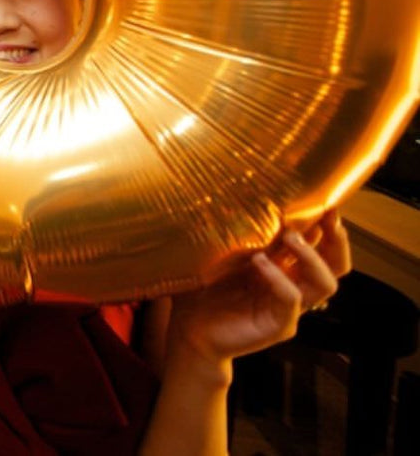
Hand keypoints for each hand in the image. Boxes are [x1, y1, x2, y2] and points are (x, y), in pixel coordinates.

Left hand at [167, 210, 350, 373]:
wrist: (190, 328)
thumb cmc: (204, 289)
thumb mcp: (224, 254)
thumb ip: (242, 233)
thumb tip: (247, 196)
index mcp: (285, 267)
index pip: (321, 245)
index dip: (327, 224)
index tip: (325, 200)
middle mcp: (294, 286)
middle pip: (336, 265)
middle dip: (336, 239)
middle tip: (326, 216)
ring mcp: (290, 308)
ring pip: (325, 283)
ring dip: (311, 256)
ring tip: (290, 236)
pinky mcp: (279, 326)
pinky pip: (291, 301)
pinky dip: (279, 280)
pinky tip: (259, 262)